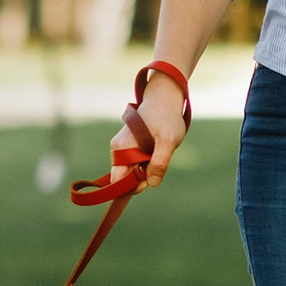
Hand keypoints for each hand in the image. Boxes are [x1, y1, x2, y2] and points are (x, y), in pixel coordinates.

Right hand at [114, 70, 191, 188]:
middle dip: (143, 177)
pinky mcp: (130, 148)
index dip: (134, 185)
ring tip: (159, 152)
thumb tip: (152, 183)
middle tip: (159, 162)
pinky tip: (156, 151)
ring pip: (133, 172)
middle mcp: (118, 149)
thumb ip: (160, 162)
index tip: (151, 177)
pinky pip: (136, 164)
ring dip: (147, 169)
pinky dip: (148, 163)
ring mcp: (123, 149)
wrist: (164, 99)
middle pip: (126, 178)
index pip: (119, 180)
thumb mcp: (168, 141)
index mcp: (121, 149)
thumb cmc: (165, 118)